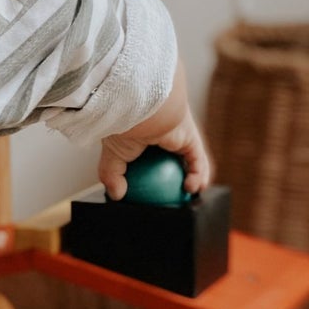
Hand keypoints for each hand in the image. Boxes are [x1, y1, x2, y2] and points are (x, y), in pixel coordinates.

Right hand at [95, 61, 210, 200]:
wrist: (138, 110)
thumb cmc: (122, 128)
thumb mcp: (111, 157)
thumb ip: (112, 175)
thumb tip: (116, 195)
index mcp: (142, 135)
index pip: (150, 157)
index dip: (153, 174)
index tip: (152, 193)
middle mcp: (162, 133)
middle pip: (172, 158)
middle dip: (178, 176)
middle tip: (175, 197)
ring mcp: (178, 134)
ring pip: (189, 160)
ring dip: (192, 178)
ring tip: (187, 196)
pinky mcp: (190, 136)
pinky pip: (197, 159)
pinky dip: (198, 175)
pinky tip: (191, 189)